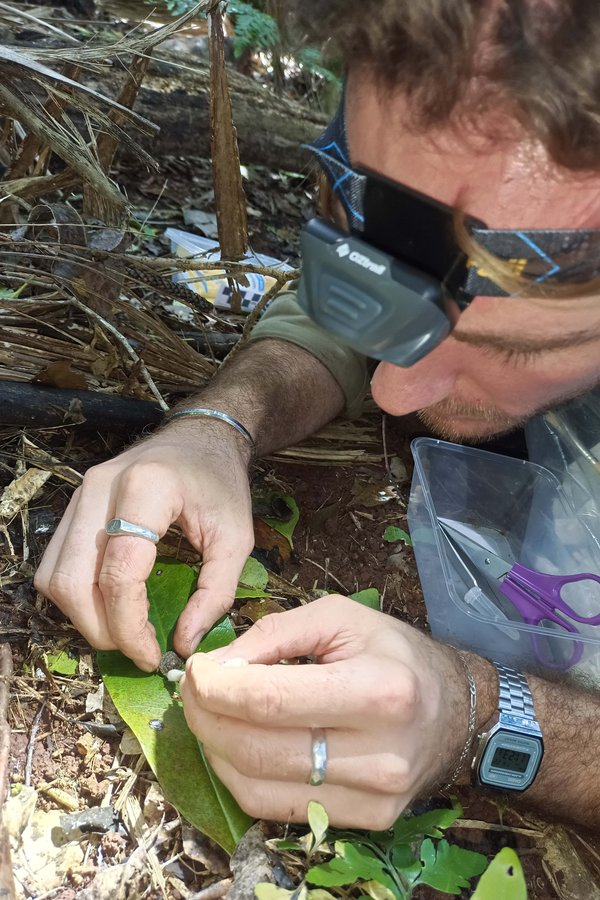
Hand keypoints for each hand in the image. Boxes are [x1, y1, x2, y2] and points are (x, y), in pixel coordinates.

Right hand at [34, 423, 253, 670]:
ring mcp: (80, 493)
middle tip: (139, 649)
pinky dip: (76, 596)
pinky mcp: (74, 504)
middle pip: (74, 581)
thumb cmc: (221, 482)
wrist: (201, 436)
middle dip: (102, 629)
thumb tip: (184, 643)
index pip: (119, 573)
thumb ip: (216, 592)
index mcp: (145, 489)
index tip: (155, 654)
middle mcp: (100, 488)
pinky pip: (55, 563)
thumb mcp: (236, 537)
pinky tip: (109, 606)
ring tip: (124, 631)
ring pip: (55, 576)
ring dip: (83, 617)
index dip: (130, 626)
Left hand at [179, 595, 469, 829]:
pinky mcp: (367, 821)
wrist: (455, 710)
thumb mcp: (340, 618)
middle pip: (257, 749)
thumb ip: (274, 634)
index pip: (270, 701)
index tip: (193, 670)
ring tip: (208, 715)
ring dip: (215, 749)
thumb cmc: (395, 653)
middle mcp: (380, 754)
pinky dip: (240, 777)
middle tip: (191, 689)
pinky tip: (234, 746)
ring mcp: (373, 798)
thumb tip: (215, 666)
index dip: (216, 688)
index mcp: (378, 691)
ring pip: (258, 788)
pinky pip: (276, 809)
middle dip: (205, 717)